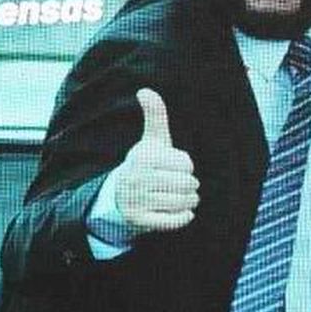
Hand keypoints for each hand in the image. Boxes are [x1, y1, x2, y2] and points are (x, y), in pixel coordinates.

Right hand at [113, 88, 197, 233]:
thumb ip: (154, 115)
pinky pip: (174, 221)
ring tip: (182, 197)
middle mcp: (137, 179)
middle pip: (187, 183)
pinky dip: (183, 217)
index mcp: (142, 157)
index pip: (186, 163)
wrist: (121, 197)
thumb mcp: (150, 140)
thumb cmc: (145, 164)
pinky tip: (182, 212)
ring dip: (189, 201)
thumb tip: (145, 90)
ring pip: (183, 202)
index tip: (175, 166)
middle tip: (179, 184)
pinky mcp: (141, 221)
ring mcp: (137, 201)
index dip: (186, 165)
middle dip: (189, 184)